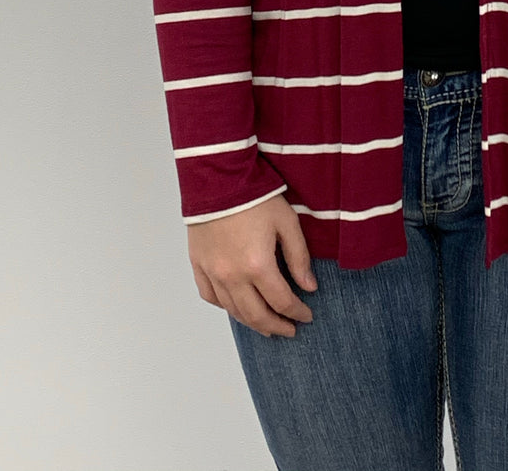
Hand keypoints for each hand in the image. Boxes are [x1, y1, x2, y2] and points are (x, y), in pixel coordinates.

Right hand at [187, 193, 317, 336]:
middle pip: (256, 315)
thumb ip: (299, 257)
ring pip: (233, 310)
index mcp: (257, 266)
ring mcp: (212, 272)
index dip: (297, 312)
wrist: (218, 178)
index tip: (307, 316)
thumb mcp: (287, 222)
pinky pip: (210, 296)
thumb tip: (309, 286)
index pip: (281, 301)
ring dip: (251, 322)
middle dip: (276, 326)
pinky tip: (236, 307)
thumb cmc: (255, 196)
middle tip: (289, 330)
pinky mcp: (198, 264)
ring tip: (266, 326)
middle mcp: (232, 276)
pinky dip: (225, 307)